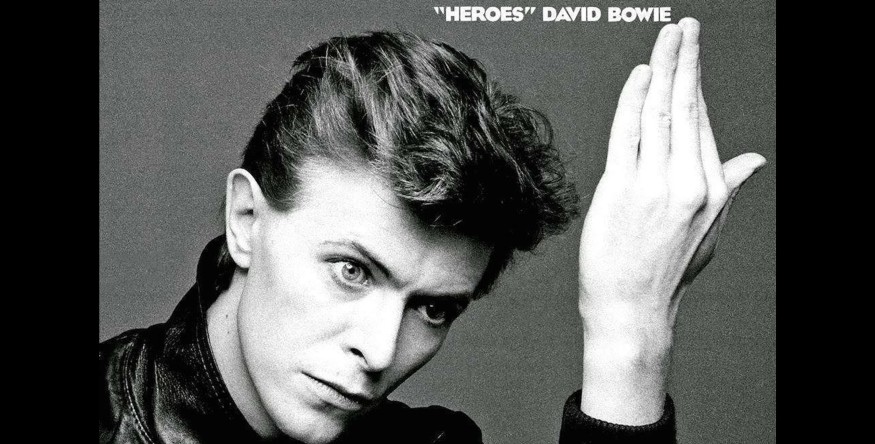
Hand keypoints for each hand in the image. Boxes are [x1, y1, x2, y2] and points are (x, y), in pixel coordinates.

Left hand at [577, 18, 765, 423]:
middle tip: (684, 26)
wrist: (632, 309)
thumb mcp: (709, 228)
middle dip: (686, 61)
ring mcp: (655, 186)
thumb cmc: (666, 269)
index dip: (694, 84)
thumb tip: (755, 159)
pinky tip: (640, 76)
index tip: (691, 54)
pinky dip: (634, 101)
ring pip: (660, 114)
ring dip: (663, 69)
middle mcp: (689, 183)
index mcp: (713, 189)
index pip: (701, 123)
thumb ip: (729, 185)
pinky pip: (628, 134)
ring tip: (667, 38)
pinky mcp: (621, 190)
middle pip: (686, 108)